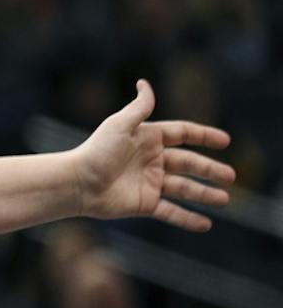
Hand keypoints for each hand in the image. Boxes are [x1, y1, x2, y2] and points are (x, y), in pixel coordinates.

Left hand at [72, 80, 233, 229]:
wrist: (77, 183)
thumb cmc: (97, 151)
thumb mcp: (120, 125)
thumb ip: (138, 108)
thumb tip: (144, 83)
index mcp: (148, 138)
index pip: (183, 134)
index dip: (204, 136)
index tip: (225, 140)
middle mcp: (151, 160)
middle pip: (188, 163)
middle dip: (210, 169)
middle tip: (231, 176)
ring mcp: (149, 183)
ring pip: (184, 189)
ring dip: (204, 194)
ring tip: (225, 199)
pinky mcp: (144, 204)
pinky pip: (170, 212)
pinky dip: (187, 219)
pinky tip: (206, 224)